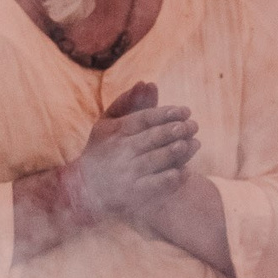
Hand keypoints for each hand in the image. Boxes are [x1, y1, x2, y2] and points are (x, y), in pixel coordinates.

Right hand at [64, 80, 197, 221]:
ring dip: (178, 151)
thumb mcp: (108, 123)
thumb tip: (147, 83)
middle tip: (194, 125)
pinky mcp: (132, 194)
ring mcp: (126, 173)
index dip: (166, 113)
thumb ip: (128, 102)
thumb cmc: (102, 150)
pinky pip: (156, 185)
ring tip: (194, 143)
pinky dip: (172, 178)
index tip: (185, 111)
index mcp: (115, 131)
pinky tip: (185, 171)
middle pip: (153, 137)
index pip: (144, 118)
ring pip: (157, 159)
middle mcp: (120, 151)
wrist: (83, 189)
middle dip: (177, 129)